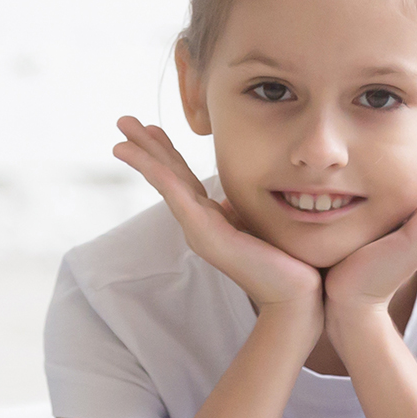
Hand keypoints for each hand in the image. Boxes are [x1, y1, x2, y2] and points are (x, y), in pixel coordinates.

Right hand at [111, 118, 324, 318]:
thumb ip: (239, 211)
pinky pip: (179, 196)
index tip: (152, 129)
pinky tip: (145, 159)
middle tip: (123, 121)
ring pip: (166, 183)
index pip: (183, 178)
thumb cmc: (284, 263)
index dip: (166, 151)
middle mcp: (199, 224)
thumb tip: (232, 200)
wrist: (295, 295)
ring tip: (121, 139)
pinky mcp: (207, 234)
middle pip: (168, 175)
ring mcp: (200, 229)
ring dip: (143, 157)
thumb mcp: (257, 225)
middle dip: (145, 147)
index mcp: (210, 219)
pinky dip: (160, 175)